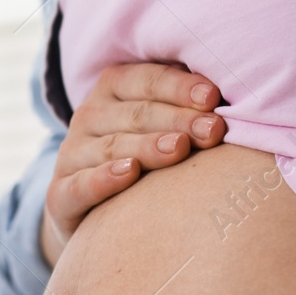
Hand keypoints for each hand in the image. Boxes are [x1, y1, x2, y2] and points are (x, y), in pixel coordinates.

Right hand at [42, 63, 225, 265]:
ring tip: (180, 149)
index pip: (146, 80)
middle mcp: (89, 117)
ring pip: (113, 146)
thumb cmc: (151, 160)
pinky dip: (103, 178)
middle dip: (178, 120)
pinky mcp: (60, 194)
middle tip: (214, 130)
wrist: (98, 214)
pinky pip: (80, 184)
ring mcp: (71, 155)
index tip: (214, 98)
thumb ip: (192, 107)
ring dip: (149, 146)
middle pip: (136, 114)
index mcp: (113, 89)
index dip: (180, 87)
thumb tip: (235, 100)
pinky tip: (129, 173)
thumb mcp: (166, 125)